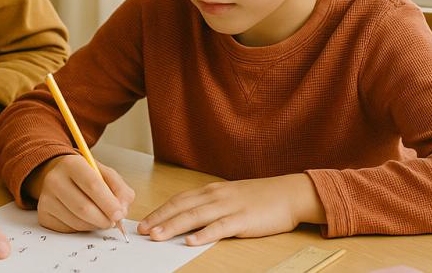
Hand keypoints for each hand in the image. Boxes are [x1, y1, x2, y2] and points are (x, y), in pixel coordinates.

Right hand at [28, 155, 134, 232]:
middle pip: (83, 208)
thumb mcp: (106, 174)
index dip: (109, 203)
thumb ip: (120, 190)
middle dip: (104, 219)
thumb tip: (122, 212)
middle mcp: (55, 179)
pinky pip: (69, 229)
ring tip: (100, 217)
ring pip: (77, 222)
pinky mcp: (43, 214)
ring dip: (95, 225)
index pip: (92, 185)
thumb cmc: (86, 176)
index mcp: (72, 164)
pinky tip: (85, 219)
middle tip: (113, 221)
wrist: (58, 176)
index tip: (120, 214)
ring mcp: (46, 198)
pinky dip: (83, 228)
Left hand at [137, 173, 325, 244]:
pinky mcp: (243, 219)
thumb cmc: (260, 197)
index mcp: (211, 191)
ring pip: (195, 216)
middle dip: (160, 219)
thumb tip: (187, 219)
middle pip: (182, 207)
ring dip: (174, 226)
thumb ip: (209, 206)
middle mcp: (216, 196)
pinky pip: (220, 227)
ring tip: (157, 236)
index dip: (160, 211)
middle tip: (142, 231)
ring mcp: (229, 207)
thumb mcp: (229, 197)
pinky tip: (192, 241)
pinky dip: (204, 234)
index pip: (179, 200)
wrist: (289, 193)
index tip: (144, 222)